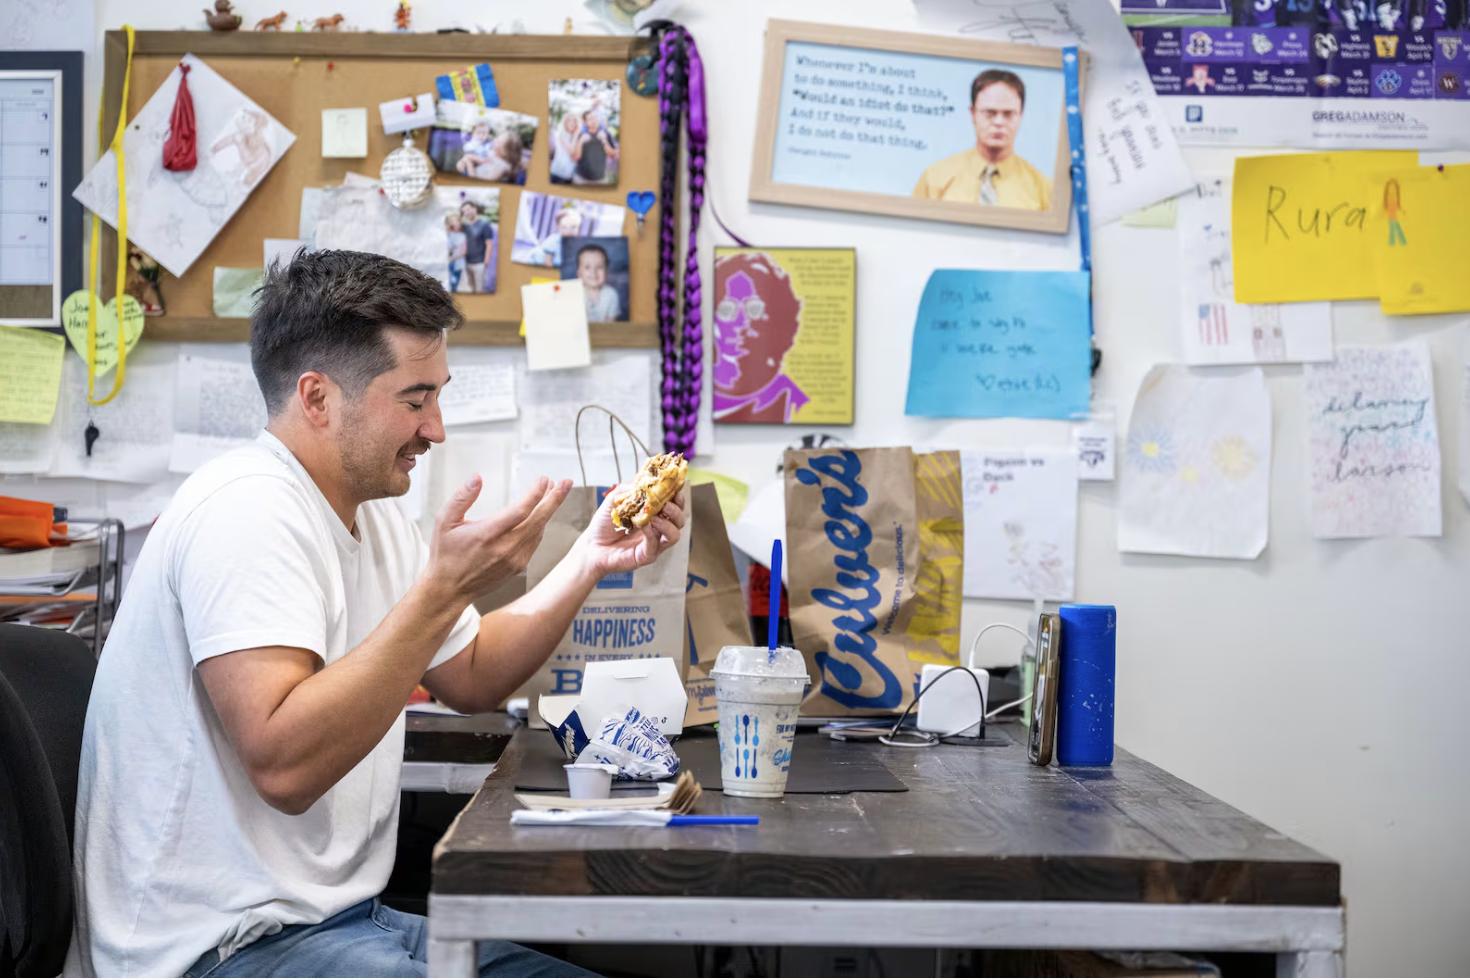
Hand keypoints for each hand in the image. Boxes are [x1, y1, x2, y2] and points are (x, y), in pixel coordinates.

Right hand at [426, 475, 571, 603]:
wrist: (449, 589)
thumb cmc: (446, 554)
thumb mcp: (444, 521)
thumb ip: (461, 498)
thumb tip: (477, 478)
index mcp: (488, 535)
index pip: (521, 511)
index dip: (536, 494)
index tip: (545, 480)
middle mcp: (504, 548)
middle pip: (538, 520)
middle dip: (555, 499)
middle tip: (566, 483)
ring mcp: (514, 559)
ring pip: (539, 531)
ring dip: (549, 511)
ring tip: (554, 493)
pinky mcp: (517, 567)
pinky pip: (534, 543)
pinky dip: (540, 527)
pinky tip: (542, 516)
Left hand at [574, 485, 685, 577]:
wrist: (592, 546)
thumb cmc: (603, 525)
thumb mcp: (614, 500)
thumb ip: (628, 490)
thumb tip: (642, 483)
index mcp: (654, 514)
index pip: (673, 505)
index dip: (677, 496)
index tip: (674, 486)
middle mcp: (658, 529)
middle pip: (679, 520)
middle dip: (676, 509)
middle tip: (665, 503)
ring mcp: (654, 543)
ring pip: (674, 535)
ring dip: (668, 523)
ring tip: (655, 515)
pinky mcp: (647, 555)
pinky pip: (655, 544)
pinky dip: (651, 533)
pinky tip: (643, 525)